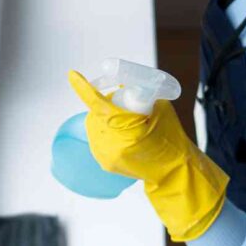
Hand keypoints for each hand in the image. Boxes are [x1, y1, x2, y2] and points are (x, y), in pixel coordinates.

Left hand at [68, 70, 228, 241]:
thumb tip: (125, 88)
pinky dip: (106, 131)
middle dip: (105, 105)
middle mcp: (111, 144)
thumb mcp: (161, 109)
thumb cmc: (171, 139)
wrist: (173, 171)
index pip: (98, 104)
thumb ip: (141, 96)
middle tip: (123, 105)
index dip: (83, 88)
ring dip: (105, 119)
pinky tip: (122, 133)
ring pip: (95, 125)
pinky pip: (97, 138)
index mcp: (127, 129)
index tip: (72, 74)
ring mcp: (106, 155)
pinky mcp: (104, 162)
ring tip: (126, 123)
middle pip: (96, 113)